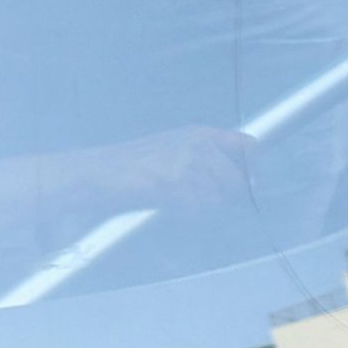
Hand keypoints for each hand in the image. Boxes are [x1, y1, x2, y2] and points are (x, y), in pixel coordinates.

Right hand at [111, 123, 258, 212]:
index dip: (253, 168)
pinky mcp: (176, 183)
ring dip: (198, 208)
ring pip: (215, 199)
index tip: (250, 183)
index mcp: (200, 134)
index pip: (248, 146)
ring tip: (173, 202)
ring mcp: (188, 163)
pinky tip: (164, 206)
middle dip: (222, 197)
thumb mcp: (172, 151)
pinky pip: (195, 209)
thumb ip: (206, 159)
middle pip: (236, 180)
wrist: (94, 174)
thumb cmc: (128, 168)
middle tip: (196, 201)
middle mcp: (199, 145)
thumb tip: (241, 181)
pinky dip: (182, 214)